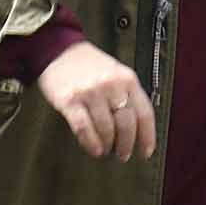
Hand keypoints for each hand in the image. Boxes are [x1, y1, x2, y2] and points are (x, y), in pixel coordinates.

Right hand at [37, 42, 156, 162]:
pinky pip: (84, 128)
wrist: (59, 50)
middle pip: (127, 125)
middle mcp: (111, 85)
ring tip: (105, 149)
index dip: (147, 137)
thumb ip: (128, 95)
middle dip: (126, 145)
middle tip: (122, 154)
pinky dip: (91, 142)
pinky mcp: (70, 100)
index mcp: (127, 79)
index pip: (144, 113)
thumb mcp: (116, 74)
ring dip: (107, 145)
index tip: (145, 151)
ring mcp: (90, 92)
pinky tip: (94, 149)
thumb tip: (137, 129)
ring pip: (106, 129)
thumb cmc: (89, 65)